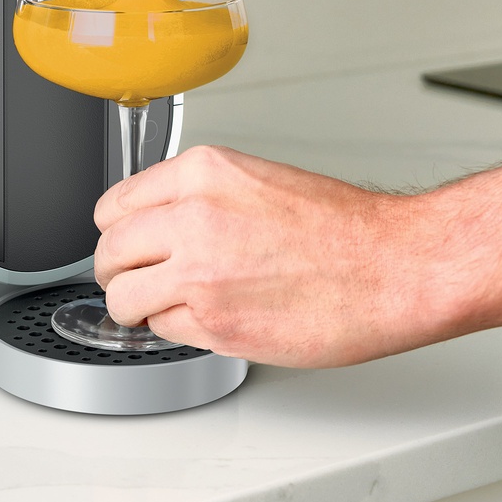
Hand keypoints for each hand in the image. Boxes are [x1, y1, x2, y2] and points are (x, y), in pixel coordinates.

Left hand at [93, 145, 479, 367]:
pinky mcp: (216, 322)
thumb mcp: (250, 178)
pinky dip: (174, 329)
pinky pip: (162, 329)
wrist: (393, 266)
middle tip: (132, 280)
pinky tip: (203, 318)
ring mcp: (198, 272)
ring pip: (122, 295)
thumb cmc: (338, 227)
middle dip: (116, 269)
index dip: (116, 231)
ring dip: (134, 306)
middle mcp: (191, 217)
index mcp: (199, 173)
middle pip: (109, 251)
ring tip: (156, 307)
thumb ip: (193, 196)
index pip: (114, 205)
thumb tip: (152, 222)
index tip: (123, 244)